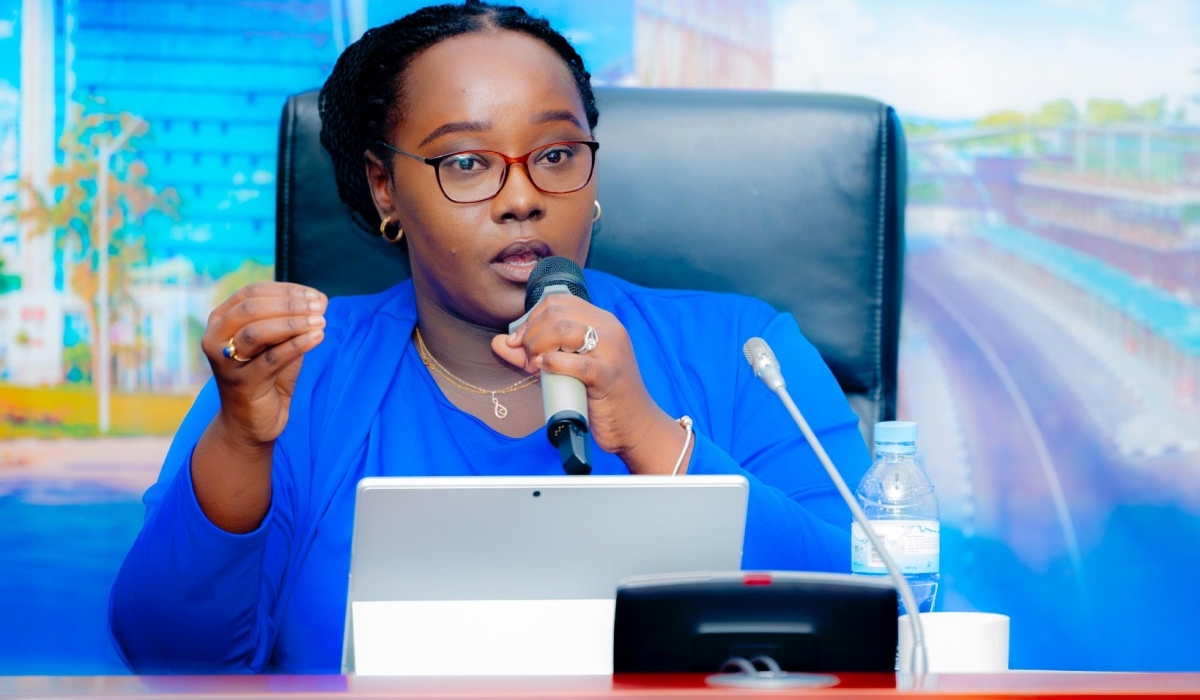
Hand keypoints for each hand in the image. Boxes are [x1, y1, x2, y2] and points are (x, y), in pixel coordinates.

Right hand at [201, 282, 326, 449]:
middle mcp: (216, 337)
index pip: (253, 292)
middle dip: (290, 305)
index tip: (317, 296)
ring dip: (293, 323)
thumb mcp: (279, 342)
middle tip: (319, 308)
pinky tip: (318, 337)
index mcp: (222, 319)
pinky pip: (272, 359)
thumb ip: (293, 321)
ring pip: (258, 332)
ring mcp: (225, 361)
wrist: (252, 422)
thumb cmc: (268, 375)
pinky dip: (297, 345)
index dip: (287, 290)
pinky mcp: (241, 383)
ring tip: (320, 322)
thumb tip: (320, 299)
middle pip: (252, 309)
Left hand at [490, 295, 689, 473]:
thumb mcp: (564, 369)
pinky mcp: (608, 374)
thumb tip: (499, 342)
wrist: (633, 426)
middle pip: (556, 313)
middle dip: (531, 335)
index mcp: (601, 321)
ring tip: (536, 367)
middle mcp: (609, 329)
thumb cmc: (598, 396)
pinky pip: (575, 362)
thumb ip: (532, 354)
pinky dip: (553, 364)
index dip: (530, 319)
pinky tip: (545, 370)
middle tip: (528, 360)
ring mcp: (611, 350)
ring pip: (564, 330)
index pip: (556, 302)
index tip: (520, 344)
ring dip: (538, 347)